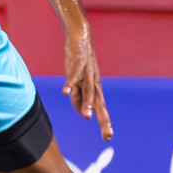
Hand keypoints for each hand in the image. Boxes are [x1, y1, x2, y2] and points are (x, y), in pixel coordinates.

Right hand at [62, 25, 112, 139]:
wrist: (82, 35)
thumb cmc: (80, 60)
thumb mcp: (78, 81)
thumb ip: (78, 96)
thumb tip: (80, 110)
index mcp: (95, 87)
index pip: (102, 108)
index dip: (105, 121)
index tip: (108, 137)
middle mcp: (94, 82)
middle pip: (100, 103)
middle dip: (103, 119)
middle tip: (108, 135)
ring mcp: (87, 73)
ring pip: (89, 91)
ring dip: (87, 104)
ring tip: (86, 116)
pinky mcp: (78, 63)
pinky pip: (73, 76)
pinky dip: (69, 84)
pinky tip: (64, 93)